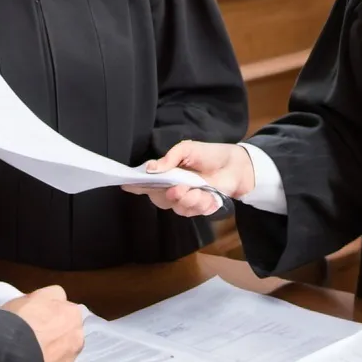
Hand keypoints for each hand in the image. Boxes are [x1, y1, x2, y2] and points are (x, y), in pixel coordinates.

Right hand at [2, 285, 85, 361]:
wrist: (11, 355)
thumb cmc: (17, 321)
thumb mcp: (27, 297)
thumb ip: (43, 298)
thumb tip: (45, 303)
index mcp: (71, 311)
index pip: (60, 305)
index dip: (46, 310)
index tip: (34, 315)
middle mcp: (77, 333)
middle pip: (66, 328)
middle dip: (54, 331)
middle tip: (33, 335)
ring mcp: (72, 356)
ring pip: (64, 350)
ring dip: (54, 350)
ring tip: (32, 354)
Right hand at [122, 141, 255, 216]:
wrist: (236, 165)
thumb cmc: (209, 155)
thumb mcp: (188, 149)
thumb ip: (170, 158)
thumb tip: (150, 168)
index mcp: (166, 173)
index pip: (146, 182)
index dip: (135, 185)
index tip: (126, 185)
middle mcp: (172, 188)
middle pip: (159, 199)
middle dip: (168, 196)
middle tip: (177, 189)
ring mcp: (185, 200)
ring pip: (177, 207)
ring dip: (187, 200)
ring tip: (199, 190)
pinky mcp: (199, 208)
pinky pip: (193, 212)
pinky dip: (201, 204)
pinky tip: (209, 195)